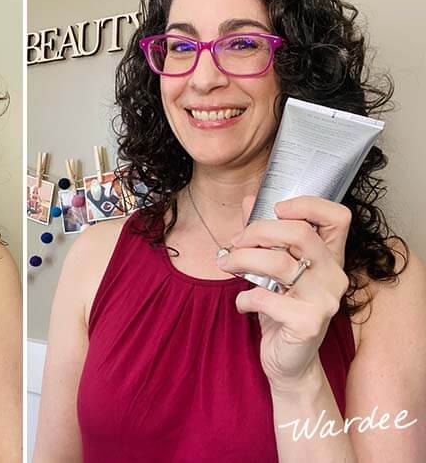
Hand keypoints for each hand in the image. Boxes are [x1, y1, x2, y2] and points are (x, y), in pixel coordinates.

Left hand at [216, 195, 351, 391]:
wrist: (288, 362)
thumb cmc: (280, 311)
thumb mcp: (271, 270)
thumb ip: (263, 236)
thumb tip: (249, 201)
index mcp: (329, 257)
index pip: (338, 217)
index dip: (308, 204)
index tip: (275, 209)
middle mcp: (333, 275)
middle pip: (299, 233)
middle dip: (257, 231)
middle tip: (234, 243)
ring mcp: (325, 300)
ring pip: (279, 263)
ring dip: (242, 259)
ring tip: (225, 265)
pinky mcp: (309, 323)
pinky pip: (266, 298)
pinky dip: (244, 298)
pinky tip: (242, 305)